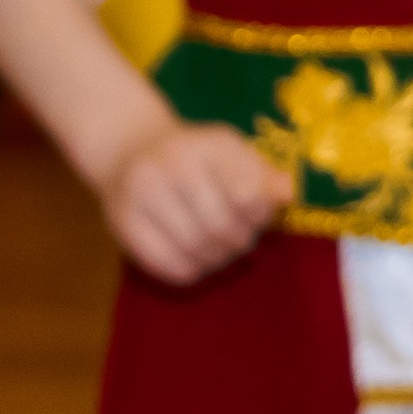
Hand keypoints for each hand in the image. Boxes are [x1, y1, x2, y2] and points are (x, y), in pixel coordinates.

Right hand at [101, 113, 287, 283]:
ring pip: (194, 247)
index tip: (258, 215)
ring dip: (217, 258)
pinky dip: (191, 269)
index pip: (247, 193)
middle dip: (239, 240)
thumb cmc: (196, 155)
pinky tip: (198, 259)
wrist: (130, 148)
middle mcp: (170, 164)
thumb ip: (264, 175)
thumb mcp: (233, 152)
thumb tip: (289, 195)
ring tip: (223, 250)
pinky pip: (167, 263)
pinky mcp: (123, 222)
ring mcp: (142, 193)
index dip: (260, 214)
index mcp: (207, 144)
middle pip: (219, 225)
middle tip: (242, 240)